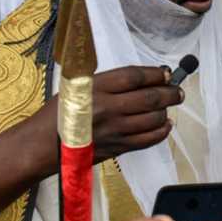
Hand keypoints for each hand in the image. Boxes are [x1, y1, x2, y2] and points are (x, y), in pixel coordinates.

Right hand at [26, 66, 182, 173]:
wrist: (44, 145)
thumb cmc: (58, 113)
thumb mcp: (77, 85)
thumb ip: (107, 81)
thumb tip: (139, 77)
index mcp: (96, 88)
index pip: (135, 77)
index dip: (155, 74)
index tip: (165, 73)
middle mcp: (108, 108)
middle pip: (150, 98)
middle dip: (170, 92)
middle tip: (177, 90)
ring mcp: (115, 130)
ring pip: (153, 119)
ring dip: (167, 110)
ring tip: (170, 104)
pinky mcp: (118, 148)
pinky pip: (148, 140)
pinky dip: (161, 131)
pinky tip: (165, 124)